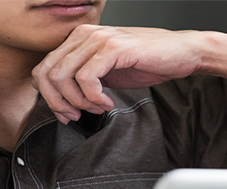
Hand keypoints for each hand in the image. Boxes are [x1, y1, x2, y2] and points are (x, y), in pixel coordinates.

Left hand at [32, 24, 205, 123]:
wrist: (182, 53)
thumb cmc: (149, 62)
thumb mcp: (108, 71)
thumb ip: (84, 78)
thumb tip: (62, 100)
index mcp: (79, 38)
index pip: (44, 69)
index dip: (50, 97)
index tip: (68, 113)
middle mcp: (84, 34)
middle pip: (47, 74)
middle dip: (59, 103)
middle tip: (78, 115)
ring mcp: (97, 39)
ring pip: (62, 76)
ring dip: (78, 101)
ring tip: (97, 108)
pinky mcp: (112, 48)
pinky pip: (86, 78)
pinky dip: (93, 97)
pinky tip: (108, 102)